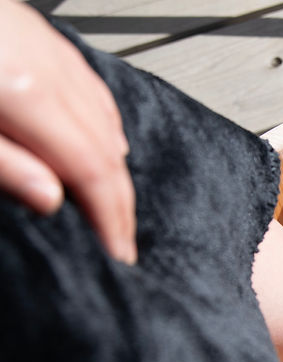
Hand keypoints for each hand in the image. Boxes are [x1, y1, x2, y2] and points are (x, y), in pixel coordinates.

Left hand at [0, 0, 135, 262]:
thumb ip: (3, 164)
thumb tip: (51, 200)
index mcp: (28, 96)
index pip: (91, 171)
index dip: (110, 217)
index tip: (118, 252)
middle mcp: (50, 72)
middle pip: (107, 151)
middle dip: (120, 204)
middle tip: (122, 243)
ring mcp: (51, 52)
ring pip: (105, 122)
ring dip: (117, 171)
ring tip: (116, 208)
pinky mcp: (42, 39)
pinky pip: (94, 92)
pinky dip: (108, 127)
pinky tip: (112, 144)